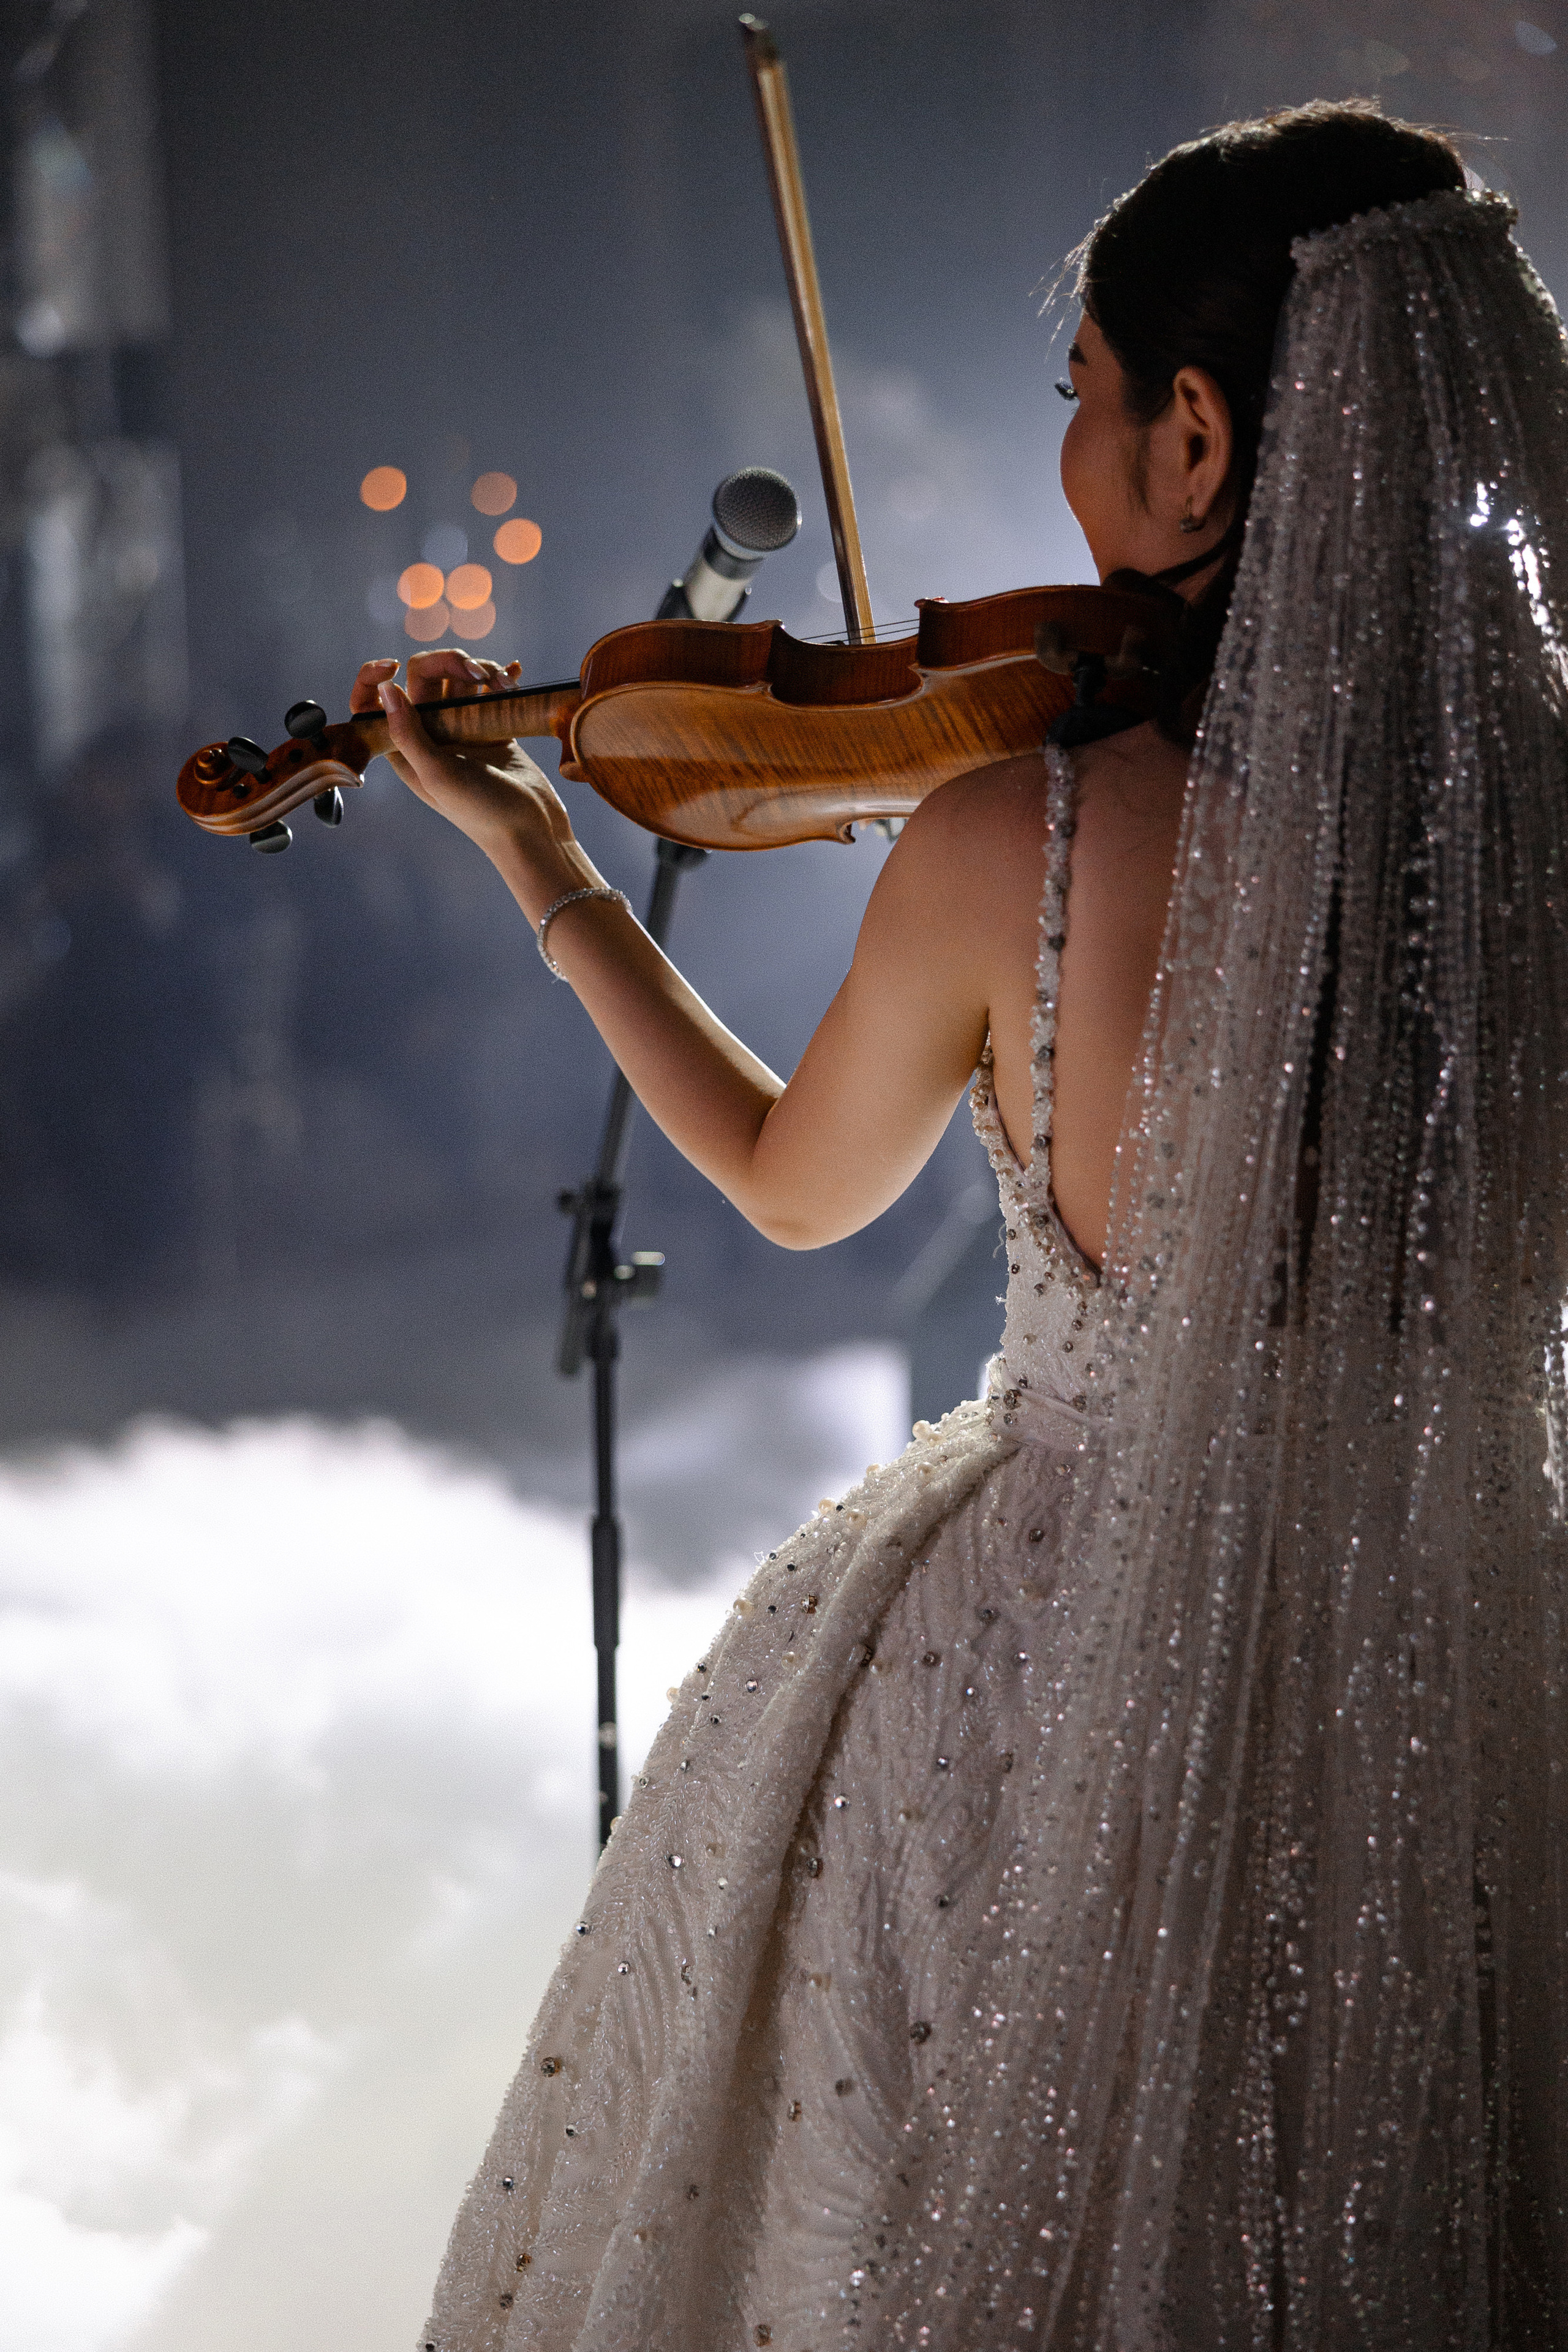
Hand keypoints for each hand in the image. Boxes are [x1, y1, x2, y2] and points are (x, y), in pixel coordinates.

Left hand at [350, 649, 577, 873]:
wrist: (532, 831)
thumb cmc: (481, 811)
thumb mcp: (437, 774)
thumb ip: (408, 733)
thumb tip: (386, 688)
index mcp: (405, 748)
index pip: (374, 703)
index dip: (373, 678)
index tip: (393, 666)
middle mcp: (430, 735)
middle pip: (424, 677)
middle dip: (449, 664)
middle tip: (479, 674)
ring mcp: (462, 729)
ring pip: (460, 680)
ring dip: (482, 670)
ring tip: (505, 685)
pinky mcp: (493, 728)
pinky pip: (490, 692)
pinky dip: (501, 679)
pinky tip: (515, 673)